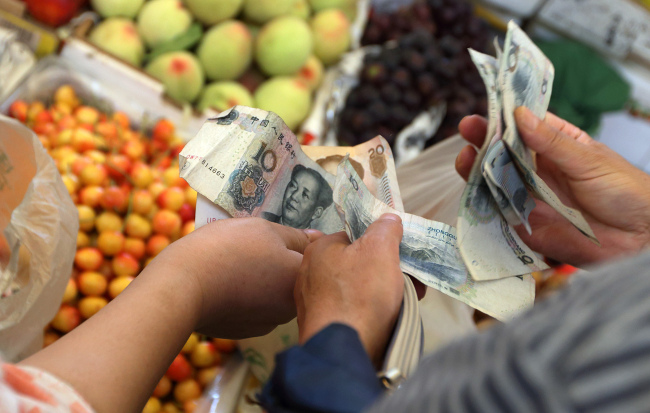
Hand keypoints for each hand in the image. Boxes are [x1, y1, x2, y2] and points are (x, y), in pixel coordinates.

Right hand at [150, 217, 317, 338]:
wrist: (180, 288)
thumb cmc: (227, 249)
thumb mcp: (265, 230)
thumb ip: (296, 236)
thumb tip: (318, 239)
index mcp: (300, 281)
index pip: (313, 258)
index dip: (297, 242)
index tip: (278, 234)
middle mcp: (289, 309)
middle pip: (291, 278)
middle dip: (278, 262)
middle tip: (253, 244)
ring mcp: (265, 323)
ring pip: (270, 294)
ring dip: (261, 280)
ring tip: (235, 261)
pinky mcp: (242, 332)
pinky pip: (251, 308)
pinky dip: (243, 296)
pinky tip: (224, 282)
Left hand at [294, 214, 403, 366]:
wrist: (344, 351)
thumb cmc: (360, 294)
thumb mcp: (380, 251)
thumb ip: (385, 230)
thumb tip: (388, 218)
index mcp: (318, 250)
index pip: (354, 237)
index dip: (382, 244)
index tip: (404, 257)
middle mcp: (308, 273)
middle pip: (356, 265)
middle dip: (387, 271)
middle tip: (413, 282)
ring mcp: (311, 303)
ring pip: (355, 289)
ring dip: (382, 293)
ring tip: (407, 302)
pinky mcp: (320, 326)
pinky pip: (350, 311)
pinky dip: (368, 313)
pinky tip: (386, 320)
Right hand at [456, 107, 649, 265]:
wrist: (641, 239)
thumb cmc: (627, 192)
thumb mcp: (589, 160)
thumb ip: (551, 142)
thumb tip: (520, 115)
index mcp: (558, 147)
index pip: (526, 127)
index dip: (506, 116)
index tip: (488, 105)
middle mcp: (541, 171)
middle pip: (505, 153)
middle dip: (485, 140)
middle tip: (468, 128)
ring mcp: (532, 197)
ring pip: (497, 181)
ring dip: (479, 169)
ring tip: (465, 156)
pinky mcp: (527, 225)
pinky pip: (501, 213)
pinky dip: (485, 201)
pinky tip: (474, 187)